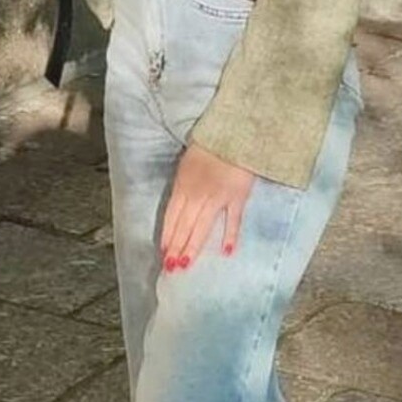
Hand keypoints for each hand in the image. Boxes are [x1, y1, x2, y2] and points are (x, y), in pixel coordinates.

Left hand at [161, 143, 256, 271]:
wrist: (234, 133)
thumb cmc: (210, 144)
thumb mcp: (187, 163)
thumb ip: (183, 185)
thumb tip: (180, 205)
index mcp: (183, 185)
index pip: (171, 216)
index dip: (167, 235)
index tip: (163, 252)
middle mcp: (197, 194)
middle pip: (184, 226)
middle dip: (176, 247)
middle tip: (171, 267)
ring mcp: (218, 197)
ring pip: (202, 227)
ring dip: (193, 247)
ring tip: (186, 264)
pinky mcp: (238, 197)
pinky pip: (233, 220)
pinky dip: (230, 236)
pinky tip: (226, 252)